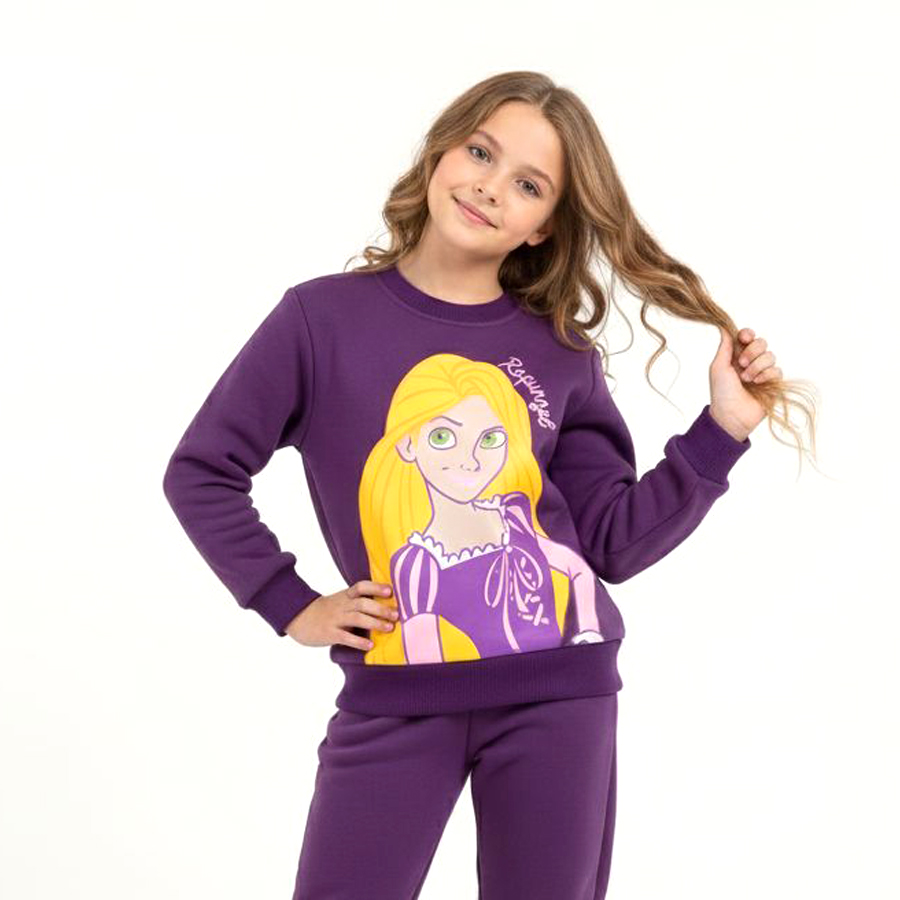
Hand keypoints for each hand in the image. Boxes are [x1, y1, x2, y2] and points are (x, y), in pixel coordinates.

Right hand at [285, 580, 398, 650]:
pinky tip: (370, 645)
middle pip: (363, 603)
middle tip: (396, 615)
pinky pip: (346, 637)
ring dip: (375, 623)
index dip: (375, 587)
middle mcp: (342, 605)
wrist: (299, 618)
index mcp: (346, 596)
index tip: (390, 591)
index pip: (361, 586)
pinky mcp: (330, 633)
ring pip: (357, 618)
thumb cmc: (327, 610)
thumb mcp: (341, 601)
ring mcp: (335, 619)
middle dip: (381, 609)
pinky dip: (359, 642)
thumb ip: (358, 602)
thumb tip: (386, 605)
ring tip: (389, 628)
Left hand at [709, 326, 782, 440]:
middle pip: (762, 343)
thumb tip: (723, 326)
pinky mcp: (773, 383)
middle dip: (752, 351)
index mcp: (737, 356)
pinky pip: (777, 370)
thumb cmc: (721, 392)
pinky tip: (757, 383)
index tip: (744, 338)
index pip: (748, 337)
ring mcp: (763, 372)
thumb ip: (724, 346)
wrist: (731, 415)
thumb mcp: (718, 367)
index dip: (748, 335)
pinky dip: (766, 375)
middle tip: (741, 364)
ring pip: (770, 355)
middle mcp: (751, 362)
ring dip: (757, 366)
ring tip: (747, 379)